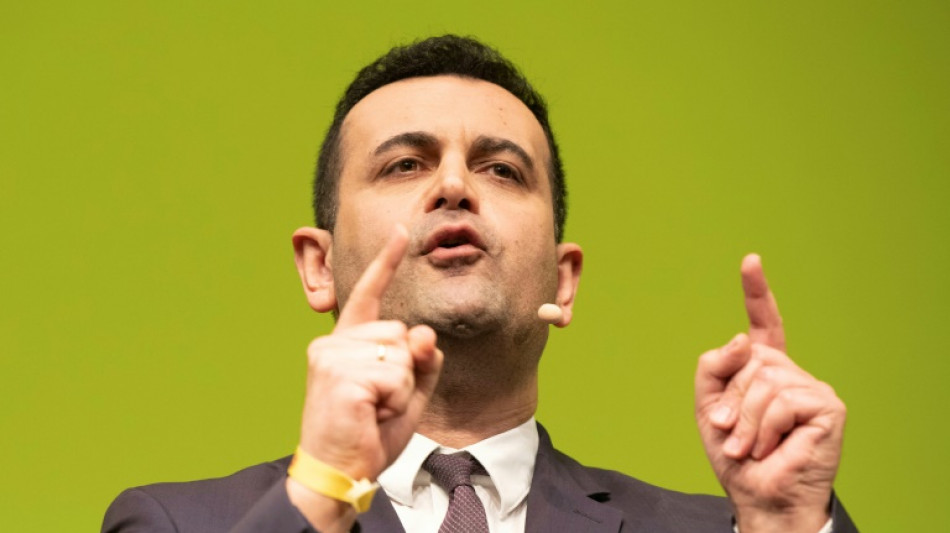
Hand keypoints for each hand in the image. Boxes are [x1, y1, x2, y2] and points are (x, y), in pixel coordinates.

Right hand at [287, 226, 442, 528]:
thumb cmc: (370, 432)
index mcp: (346, 343)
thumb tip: (425, 333)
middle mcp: (333, 343)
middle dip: (405, 371)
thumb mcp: (408, 393)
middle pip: (401, 333)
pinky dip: (396, 400)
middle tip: (378, 402)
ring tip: (374, 409)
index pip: (369, 295)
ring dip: (401, 389)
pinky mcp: (339, 376)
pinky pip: (397, 376)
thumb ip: (422, 361)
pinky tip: (371, 414)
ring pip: (402, 355)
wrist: (340, 471)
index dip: (386, 262)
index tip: (402, 231)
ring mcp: (332, 357)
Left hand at [695, 255, 845, 532]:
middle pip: (749, 359)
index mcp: (764, 370)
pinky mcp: (827, 405)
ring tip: (747, 446)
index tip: (750, 261)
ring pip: (763, 380)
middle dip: (731, 400)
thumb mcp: (708, 407)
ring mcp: (811, 387)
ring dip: (745, 420)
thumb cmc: (736, 456)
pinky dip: (765, 428)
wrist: (757, 496)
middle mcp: (790, 373)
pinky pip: (782, 399)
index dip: (757, 292)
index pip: (763, 325)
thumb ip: (714, 367)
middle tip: (731, 434)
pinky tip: (769, 447)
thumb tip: (743, 338)